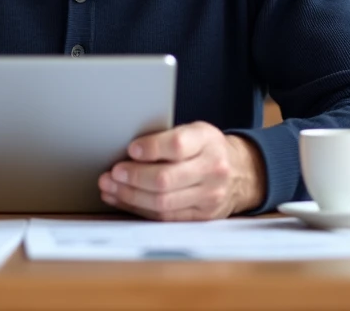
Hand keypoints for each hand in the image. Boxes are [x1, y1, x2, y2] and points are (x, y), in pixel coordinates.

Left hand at [97, 122, 265, 220]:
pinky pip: (165, 217)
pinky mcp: (201, 217)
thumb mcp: (195, 132)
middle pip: (165, 179)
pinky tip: (121, 200)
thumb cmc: (206, 148)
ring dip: (130, 196)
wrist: (241, 172)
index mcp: (207, 141)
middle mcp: (212, 170)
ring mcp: (209, 197)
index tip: (131, 149)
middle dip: (133, 178)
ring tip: (109, 187)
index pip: (177, 146)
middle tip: (112, 173)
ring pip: (162, 203)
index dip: (151, 148)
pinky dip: (138, 209)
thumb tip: (128, 150)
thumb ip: (168, 138)